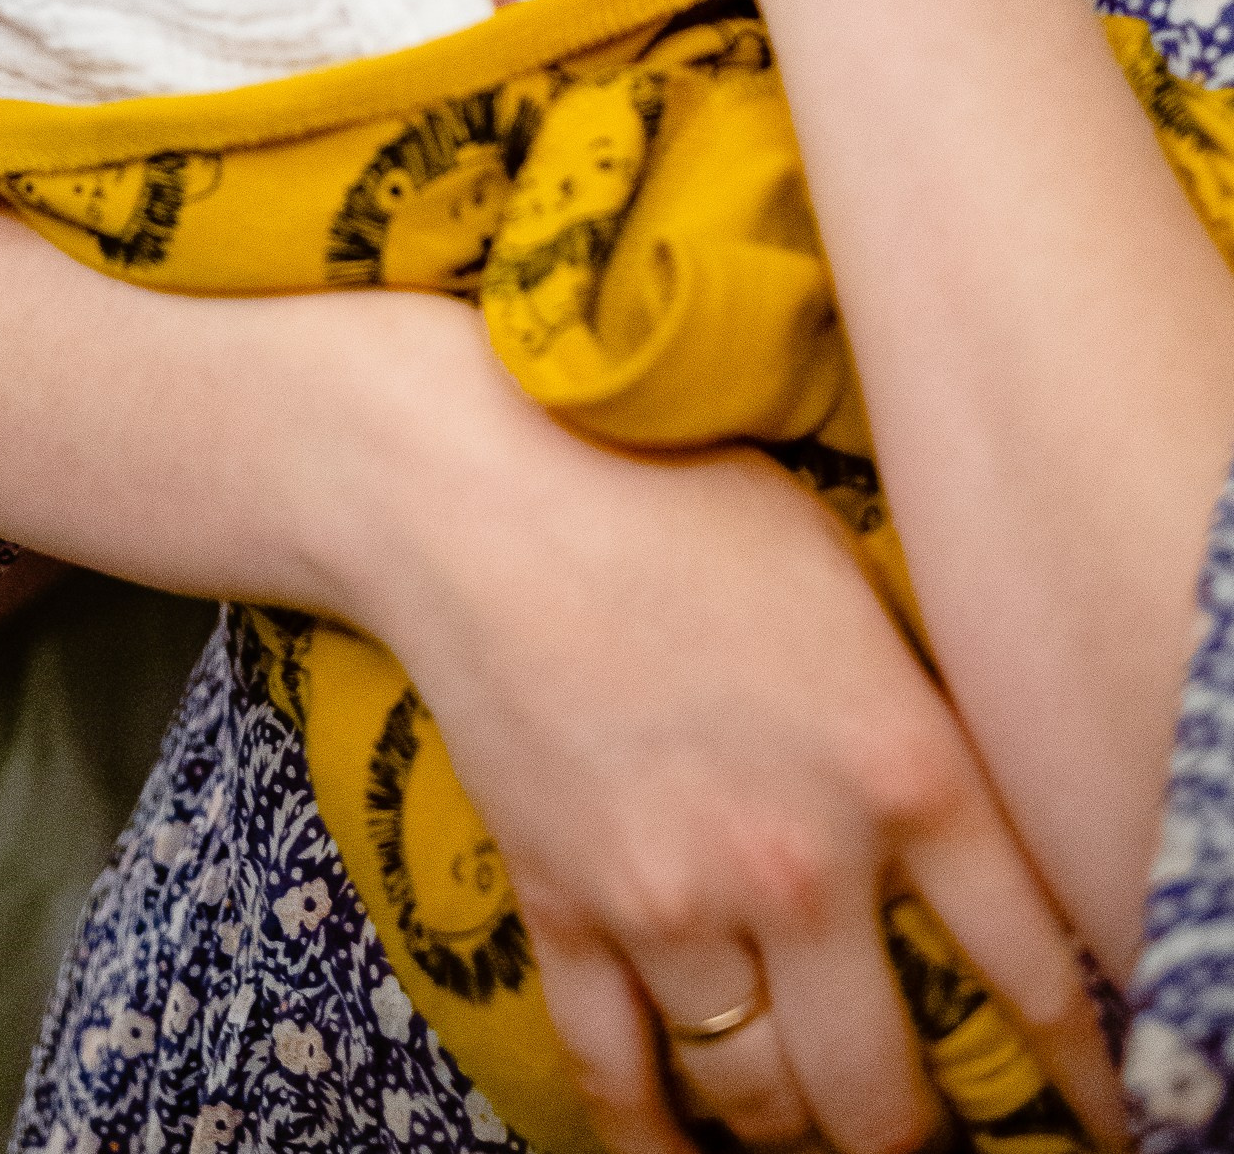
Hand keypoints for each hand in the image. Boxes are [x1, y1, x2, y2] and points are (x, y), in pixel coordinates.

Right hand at [351, 381, 1125, 1153]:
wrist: (483, 489)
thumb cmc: (675, 496)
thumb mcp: (847, 578)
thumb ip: (916, 713)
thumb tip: (972, 815)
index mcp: (903, 766)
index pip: (1031, 972)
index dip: (1074, 1066)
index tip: (1095, 1108)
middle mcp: (801, 863)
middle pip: (885, 1094)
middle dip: (911, 1132)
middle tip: (917, 1119)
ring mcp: (674, 900)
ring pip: (761, 1101)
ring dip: (792, 1125)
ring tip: (812, 1109)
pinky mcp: (565, 908)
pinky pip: (618, 1077)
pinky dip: (654, 1138)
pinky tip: (683, 1153)